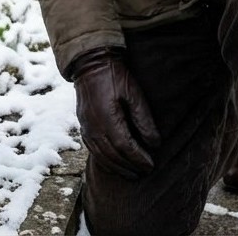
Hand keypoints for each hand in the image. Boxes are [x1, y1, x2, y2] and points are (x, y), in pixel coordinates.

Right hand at [69, 49, 160, 178]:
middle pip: (112, 154)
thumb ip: (143, 119)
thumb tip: (154, 143)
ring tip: (132, 173)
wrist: (90, 63)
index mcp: (107, 117)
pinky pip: (92, 149)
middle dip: (129, 166)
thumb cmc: (115, 76)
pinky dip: (104, 160)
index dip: (138, 158)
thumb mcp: (134, 94)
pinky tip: (114, 163)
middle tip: (144, 172)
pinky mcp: (82, 125)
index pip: (125, 146)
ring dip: (117, 167)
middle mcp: (93, 126)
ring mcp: (85, 127)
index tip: (151, 165)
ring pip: (101, 155)